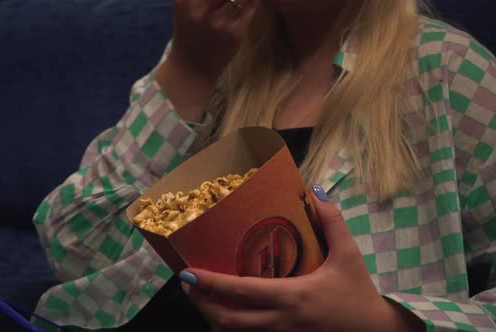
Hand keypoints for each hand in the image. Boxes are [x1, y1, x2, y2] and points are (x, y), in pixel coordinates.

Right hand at [170, 0, 259, 81]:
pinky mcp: (235, 33)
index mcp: (184, 1)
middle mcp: (199, 10)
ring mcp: (218, 22)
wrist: (191, 71)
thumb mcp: (185, 9)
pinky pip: (250, 7)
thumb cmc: (188, 36)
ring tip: (240, 0)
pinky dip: (253, 0)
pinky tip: (251, 0)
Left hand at [179, 185, 424, 331]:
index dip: (210, 284)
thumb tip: (315, 191)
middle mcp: (281, 320)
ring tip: (201, 298)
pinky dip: (231, 328)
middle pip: (228, 320)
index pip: (242, 291)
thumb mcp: (349, 255)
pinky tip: (226, 313)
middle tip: (188, 285)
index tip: (187, 273)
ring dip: (213, 318)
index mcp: (293, 296)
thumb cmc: (359, 294)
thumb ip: (332, 222)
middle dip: (201, 304)